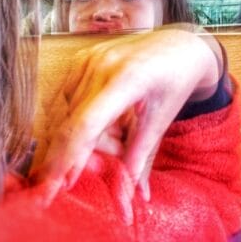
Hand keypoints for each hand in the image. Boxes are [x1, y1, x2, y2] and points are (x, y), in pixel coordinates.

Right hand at [33, 28, 220, 206]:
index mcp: (127, 80)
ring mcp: (88, 59)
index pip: (87, 124)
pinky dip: (83, 118)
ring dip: (88, 136)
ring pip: (70, 114)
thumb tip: (135, 196)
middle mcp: (101, 65)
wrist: (178, 46)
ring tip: (119, 134)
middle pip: (74, 124)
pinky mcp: (81, 58)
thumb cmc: (175, 82)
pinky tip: (109, 120)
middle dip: (83, 153)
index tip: (62, 185)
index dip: (71, 157)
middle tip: (103, 166)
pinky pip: (69, 100)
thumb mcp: (162, 121)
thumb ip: (141, 157)